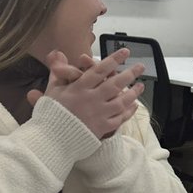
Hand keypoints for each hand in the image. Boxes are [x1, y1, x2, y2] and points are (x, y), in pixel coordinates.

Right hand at [28, 48, 144, 138]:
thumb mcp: (52, 90)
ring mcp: (99, 114)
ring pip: (121, 101)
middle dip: (130, 73)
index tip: (125, 52)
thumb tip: (58, 54)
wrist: (51, 140)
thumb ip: (59, 72)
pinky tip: (134, 105)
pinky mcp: (102, 128)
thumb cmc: (50, 113)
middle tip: (141, 66)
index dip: (114, 59)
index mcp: (79, 88)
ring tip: (141, 85)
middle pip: (115, 84)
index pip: (100, 70)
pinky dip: (128, 111)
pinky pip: (119, 118)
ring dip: (133, 92)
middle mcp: (91, 99)